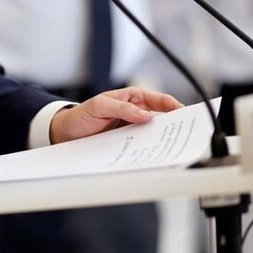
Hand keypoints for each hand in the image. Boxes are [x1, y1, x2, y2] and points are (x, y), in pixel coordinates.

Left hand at [48, 87, 183, 144]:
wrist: (66, 133)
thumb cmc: (82, 115)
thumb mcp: (99, 106)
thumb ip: (122, 109)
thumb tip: (147, 115)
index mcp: (132, 97)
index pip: (160, 100)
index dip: (175, 106)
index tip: (186, 114)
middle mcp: (135, 111)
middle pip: (161, 117)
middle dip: (173, 124)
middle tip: (184, 134)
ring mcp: (132, 127)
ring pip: (153, 132)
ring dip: (161, 139)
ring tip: (171, 147)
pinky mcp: (127, 141)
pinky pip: (142, 144)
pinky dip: (149, 148)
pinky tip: (153, 155)